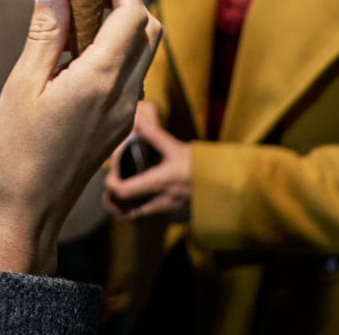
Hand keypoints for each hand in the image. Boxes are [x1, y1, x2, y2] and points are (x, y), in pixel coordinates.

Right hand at [0, 0, 161, 274]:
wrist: (22, 218)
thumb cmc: (12, 155)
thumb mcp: (22, 85)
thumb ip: (46, 31)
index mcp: (100, 81)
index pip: (131, 13)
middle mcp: (124, 97)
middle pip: (149, 30)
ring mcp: (124, 115)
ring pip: (142, 54)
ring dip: (123, 23)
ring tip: (82, 6)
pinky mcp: (116, 128)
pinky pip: (129, 76)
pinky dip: (115, 50)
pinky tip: (79, 48)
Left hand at [102, 100, 190, 220]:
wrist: (227, 187)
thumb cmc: (201, 165)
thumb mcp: (176, 148)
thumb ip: (154, 134)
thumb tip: (136, 117)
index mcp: (159, 183)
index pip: (122, 192)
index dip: (110, 184)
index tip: (111, 174)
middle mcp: (160, 203)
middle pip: (124, 213)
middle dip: (112, 201)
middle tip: (110, 188)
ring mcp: (167, 214)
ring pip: (136, 219)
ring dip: (125, 208)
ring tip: (121, 195)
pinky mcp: (174, 220)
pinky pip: (150, 220)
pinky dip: (140, 211)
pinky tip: (141, 198)